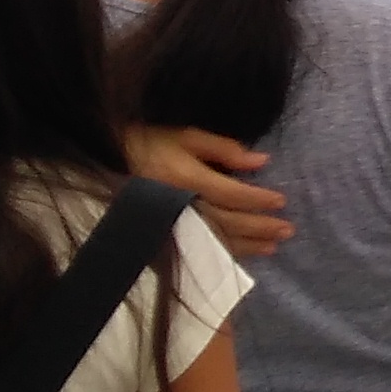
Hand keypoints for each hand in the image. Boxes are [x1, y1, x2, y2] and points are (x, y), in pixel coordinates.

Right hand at [126, 123, 291, 256]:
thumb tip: (261, 161)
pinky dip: (222, 253)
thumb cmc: (146, 143)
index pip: (232, 194)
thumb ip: (223, 149)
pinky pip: (197, 248)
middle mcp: (180, 206)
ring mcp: (170, 225)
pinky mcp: (163, 236)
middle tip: (288, 230)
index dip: (258, 200)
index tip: (282, 201)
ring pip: (215, 240)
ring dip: (247, 245)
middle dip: (260, 227)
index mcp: (186, 180)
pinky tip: (241, 255)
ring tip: (273, 247)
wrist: (103, 162)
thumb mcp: (184, 136)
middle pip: (228, 221)